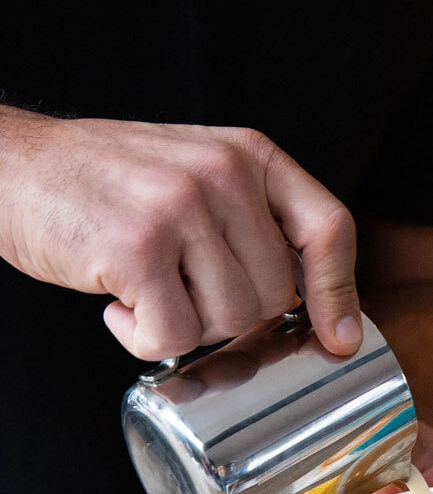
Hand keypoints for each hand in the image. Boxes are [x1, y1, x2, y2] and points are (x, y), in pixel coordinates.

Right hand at [0, 107, 361, 358]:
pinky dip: (143, 338)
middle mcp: (224, 173)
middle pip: (274, 294)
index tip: (339, 338)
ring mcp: (181, 207)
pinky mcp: (137, 247)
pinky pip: (174, 335)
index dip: (338, 293)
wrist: (9, 166)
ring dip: (185, 324)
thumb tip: (316, 306)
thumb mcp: (199, 175)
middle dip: (228, 311)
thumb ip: (256, 223)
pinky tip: (117, 302)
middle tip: (178, 286)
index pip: (328, 229)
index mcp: (250, 155)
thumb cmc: (109, 185)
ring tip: (146, 287)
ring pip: (229, 320)